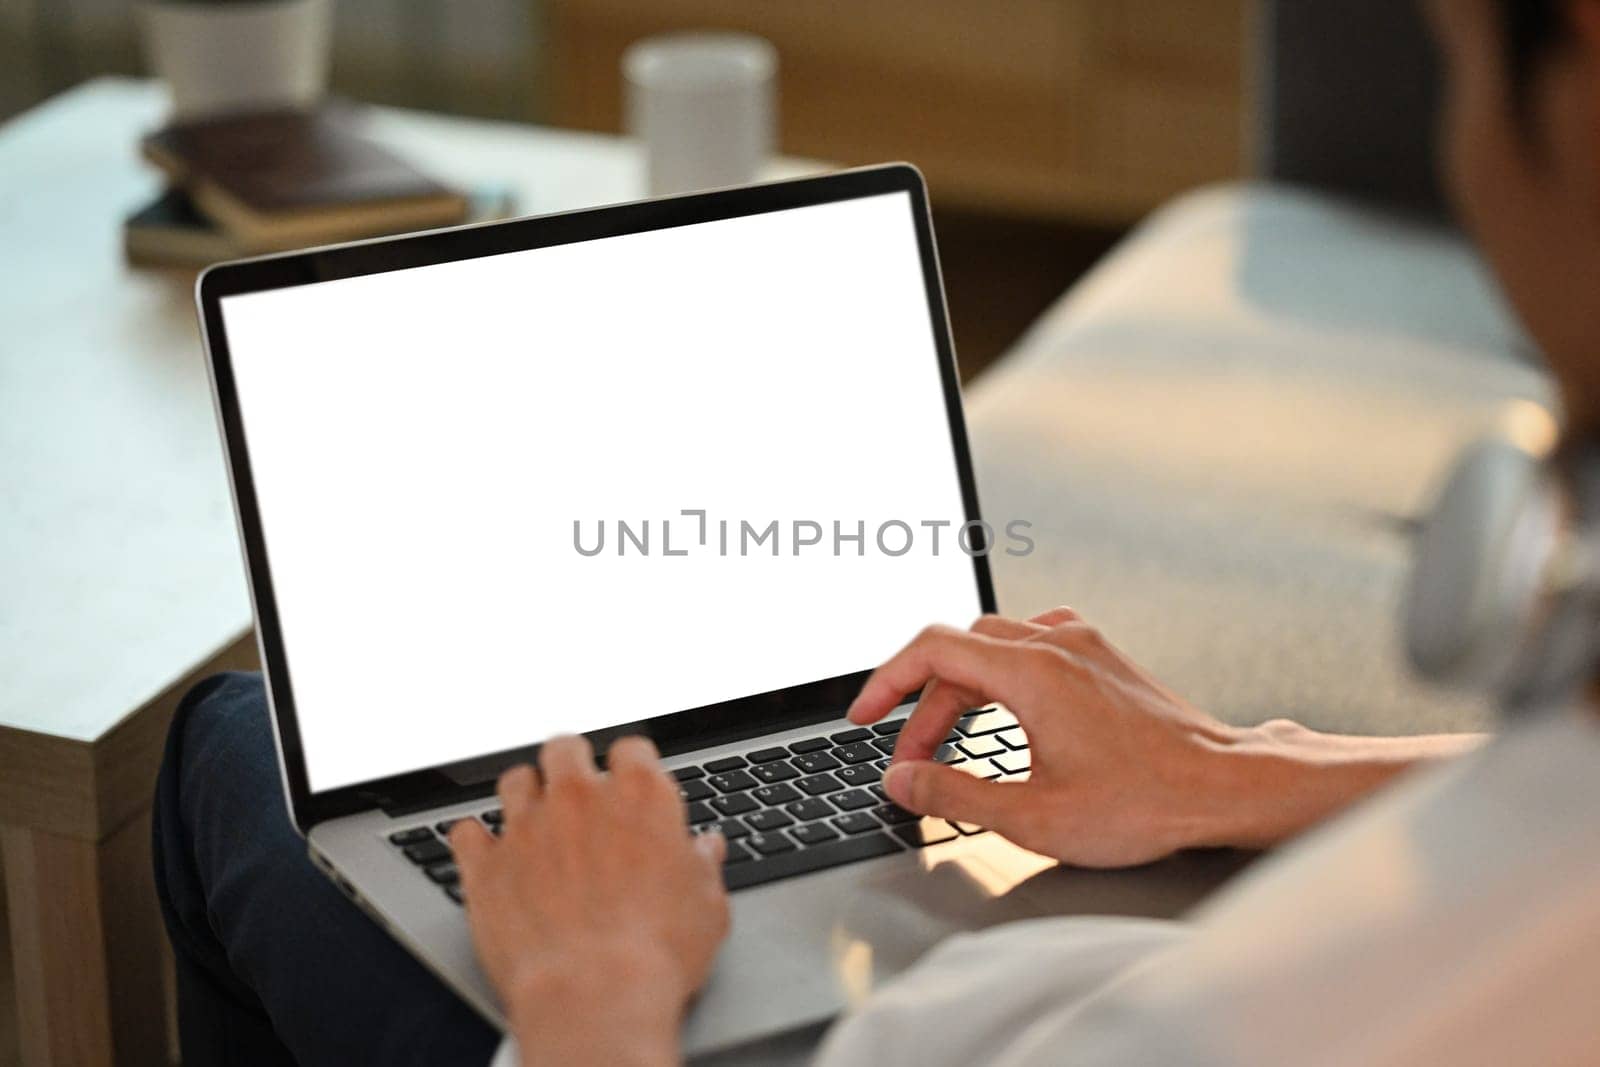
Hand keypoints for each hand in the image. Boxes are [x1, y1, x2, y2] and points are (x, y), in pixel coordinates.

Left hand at [450, 735, 728, 1066]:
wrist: (595, 996)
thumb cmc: (658, 953)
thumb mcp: (706, 906)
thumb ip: (702, 866)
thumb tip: (705, 850)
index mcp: (640, 796)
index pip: (632, 749)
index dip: (632, 766)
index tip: (632, 786)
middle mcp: (579, 799)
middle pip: (565, 748)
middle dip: (571, 763)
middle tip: (578, 791)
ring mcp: (527, 828)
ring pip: (515, 780)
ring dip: (524, 795)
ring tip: (534, 820)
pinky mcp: (486, 866)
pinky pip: (466, 832)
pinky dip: (475, 840)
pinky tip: (486, 853)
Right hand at [848, 608, 1479, 867]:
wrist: (1225, 786)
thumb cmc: (1145, 801)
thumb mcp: (1033, 815)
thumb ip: (954, 793)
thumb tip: (902, 778)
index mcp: (1030, 671)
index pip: (931, 649)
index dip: (885, 681)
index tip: (862, 716)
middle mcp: (1055, 643)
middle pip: (959, 651)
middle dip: (923, 704)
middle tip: (912, 758)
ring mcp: (1084, 646)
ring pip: (995, 647)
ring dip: (961, 691)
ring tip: (950, 741)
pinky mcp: (1104, 659)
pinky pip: (1033, 645)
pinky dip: (1001, 673)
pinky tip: (1005, 704)